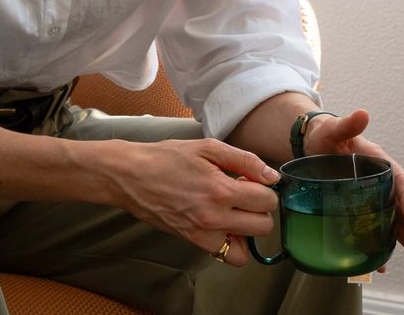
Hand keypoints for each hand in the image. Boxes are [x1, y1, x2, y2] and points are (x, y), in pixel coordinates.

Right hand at [110, 138, 279, 265]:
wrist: (131, 176)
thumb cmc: (167, 158)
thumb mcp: (208, 148)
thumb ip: (245, 160)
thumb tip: (271, 176)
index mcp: (220, 190)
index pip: (267, 201)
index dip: (266, 188)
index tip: (253, 180)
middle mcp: (214, 218)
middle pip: (263, 226)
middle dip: (261, 209)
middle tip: (245, 194)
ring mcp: (203, 234)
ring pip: (247, 248)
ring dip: (248, 230)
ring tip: (235, 211)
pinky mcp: (193, 242)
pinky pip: (225, 255)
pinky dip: (231, 243)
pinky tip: (224, 224)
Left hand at [303, 109, 403, 266]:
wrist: (313, 145)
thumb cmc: (326, 135)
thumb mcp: (334, 129)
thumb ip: (347, 124)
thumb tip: (362, 114)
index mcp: (380, 162)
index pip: (400, 180)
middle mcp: (381, 182)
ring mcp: (373, 197)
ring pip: (395, 221)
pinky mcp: (362, 209)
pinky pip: (376, 229)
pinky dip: (380, 246)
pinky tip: (382, 263)